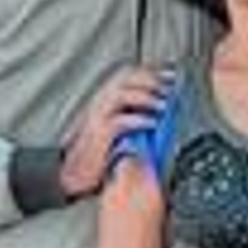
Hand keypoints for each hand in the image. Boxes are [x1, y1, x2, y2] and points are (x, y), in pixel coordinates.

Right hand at [60, 66, 168, 198]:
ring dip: (145, 97)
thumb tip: (165, 109)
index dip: (150, 72)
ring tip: (163, 105)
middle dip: (150, 79)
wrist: (75, 174)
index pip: (127, 75)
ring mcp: (96, 118)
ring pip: (120, 95)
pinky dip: (138, 120)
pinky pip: (119, 121)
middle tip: (169, 87)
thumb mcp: (120, 129)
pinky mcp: (98, 135)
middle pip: (124, 78)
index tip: (171, 75)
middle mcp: (99, 104)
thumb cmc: (99, 154)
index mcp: (105, 100)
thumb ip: (137, 115)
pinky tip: (152, 123)